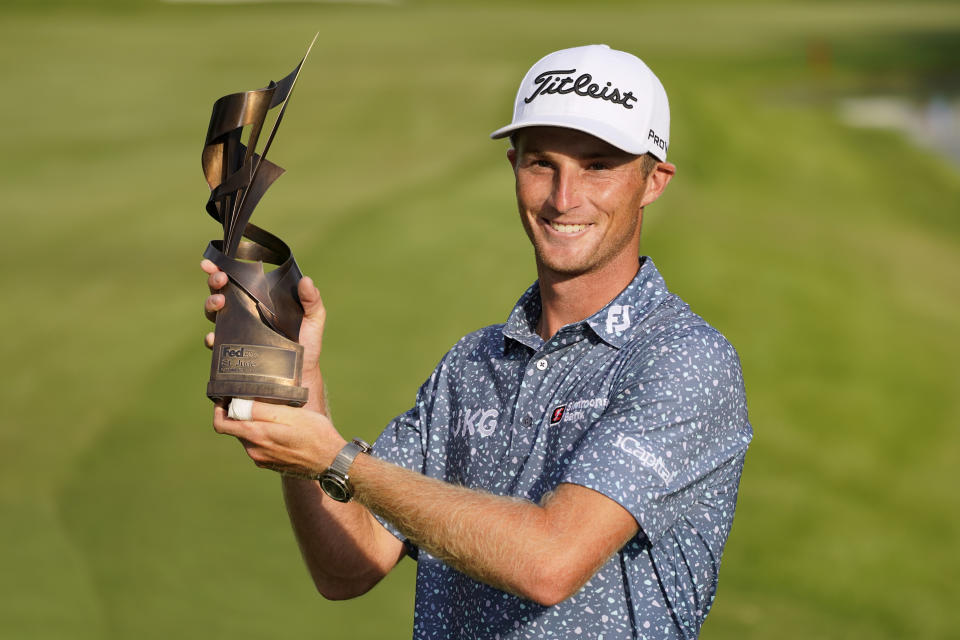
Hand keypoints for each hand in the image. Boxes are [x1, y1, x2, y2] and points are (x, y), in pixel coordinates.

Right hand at [200, 259, 325, 373]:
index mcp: (259, 299)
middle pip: (221, 292)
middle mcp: (244, 313)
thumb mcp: (313, 318)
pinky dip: (211, 338)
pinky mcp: (235, 351)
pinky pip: (217, 344)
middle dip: (215, 282)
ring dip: (211, 304)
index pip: (237, 280)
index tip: (212, 263)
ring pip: (214, 314)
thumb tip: (307, 280)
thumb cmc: (307, 342)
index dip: (222, 269)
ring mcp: (237, 331)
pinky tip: (214, 337)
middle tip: (220, 280)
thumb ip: (312, 299)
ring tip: (220, 302)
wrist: (303, 373)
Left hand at [213, 401, 346, 475]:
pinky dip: (265, 435)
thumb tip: (238, 404)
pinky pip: (260, 446)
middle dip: (241, 414)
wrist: (332, 462)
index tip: (226, 398)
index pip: (222, 425)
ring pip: (249, 437)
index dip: (219, 409)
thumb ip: (262, 410)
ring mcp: (262, 460)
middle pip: (236, 429)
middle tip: (257, 399)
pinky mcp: (271, 464)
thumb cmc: (315, 434)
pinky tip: (283, 430)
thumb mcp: (291, 414)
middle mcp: (255, 451)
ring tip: (276, 414)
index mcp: (256, 436)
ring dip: (256, 424)